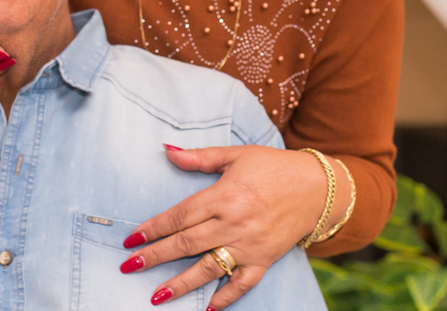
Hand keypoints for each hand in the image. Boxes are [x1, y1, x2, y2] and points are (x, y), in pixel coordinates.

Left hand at [119, 145, 341, 309]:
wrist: (317, 187)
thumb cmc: (274, 167)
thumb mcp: (237, 155)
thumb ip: (200, 157)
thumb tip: (167, 151)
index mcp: (224, 195)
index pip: (180, 215)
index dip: (153, 227)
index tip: (131, 239)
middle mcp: (234, 223)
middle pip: (187, 244)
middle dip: (155, 257)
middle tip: (129, 266)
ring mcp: (249, 245)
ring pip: (208, 268)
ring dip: (180, 284)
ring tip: (155, 297)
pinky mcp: (264, 259)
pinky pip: (242, 284)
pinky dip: (225, 298)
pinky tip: (207, 308)